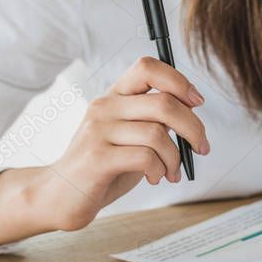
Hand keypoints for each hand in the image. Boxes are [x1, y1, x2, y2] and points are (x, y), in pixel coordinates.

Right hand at [0, 57, 210, 244]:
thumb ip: (155, 120)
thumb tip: (192, 111)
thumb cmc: (105, 165)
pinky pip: (145, 157)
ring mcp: (98, 130)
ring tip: (171, 172)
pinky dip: (159, 169)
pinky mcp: (96, 158)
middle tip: (201, 148)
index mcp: (115, 96)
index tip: (197, 103)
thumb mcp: (132, 136)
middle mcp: (105, 107)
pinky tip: (155, 177)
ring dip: (175, 158)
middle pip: (164, 103)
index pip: (148, 67)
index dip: (179, 81)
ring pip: (157, 133)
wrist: (60, 195)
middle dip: (194, 128)